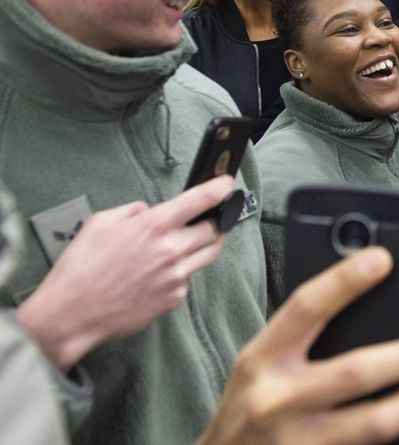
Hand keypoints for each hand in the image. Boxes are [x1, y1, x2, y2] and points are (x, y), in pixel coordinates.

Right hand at [17, 175, 235, 369]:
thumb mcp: (100, 224)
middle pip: (215, 230)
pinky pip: (188, 279)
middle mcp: (171, 250)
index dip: (219, 188)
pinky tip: (162, 273)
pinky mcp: (174, 298)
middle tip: (213, 217)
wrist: (72, 313)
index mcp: (153, 226)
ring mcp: (176, 276)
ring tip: (193, 241)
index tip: (228, 183)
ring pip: (208, 255)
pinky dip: (182, 272)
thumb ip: (131, 212)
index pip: (200, 201)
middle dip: (217, 221)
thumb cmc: (80, 267)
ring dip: (207, 245)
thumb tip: (149, 211)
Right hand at [196, 246, 398, 444]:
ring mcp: (298, 443)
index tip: (383, 259)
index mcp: (261, 362)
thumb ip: (298, 341)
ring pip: (375, 422)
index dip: (345, 280)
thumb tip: (367, 303)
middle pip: (356, 372)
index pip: (306, 308)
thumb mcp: (259, 367)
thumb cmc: (249, 411)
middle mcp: (277, 402)